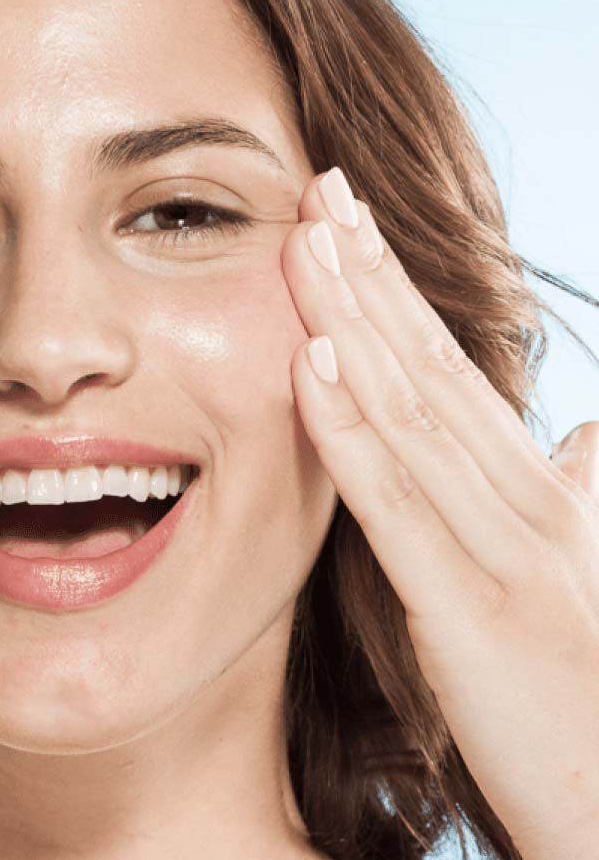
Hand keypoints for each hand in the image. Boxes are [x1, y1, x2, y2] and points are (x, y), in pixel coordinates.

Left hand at [283, 167, 598, 859]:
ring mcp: (505, 550)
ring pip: (412, 413)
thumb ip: (572, 491)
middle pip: (426, 363)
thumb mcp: (573, 566)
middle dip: (366, 274)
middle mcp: (522, 498)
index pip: (445, 362)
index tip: (344, 219)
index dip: (392, 286)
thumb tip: (582, 432)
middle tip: (317, 192)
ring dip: (351, 323)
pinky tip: (311, 368)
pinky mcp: (473, 611)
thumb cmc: (585, 683)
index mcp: (529, 484)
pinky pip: (399, 505)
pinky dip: (352, 432)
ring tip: (303, 247)